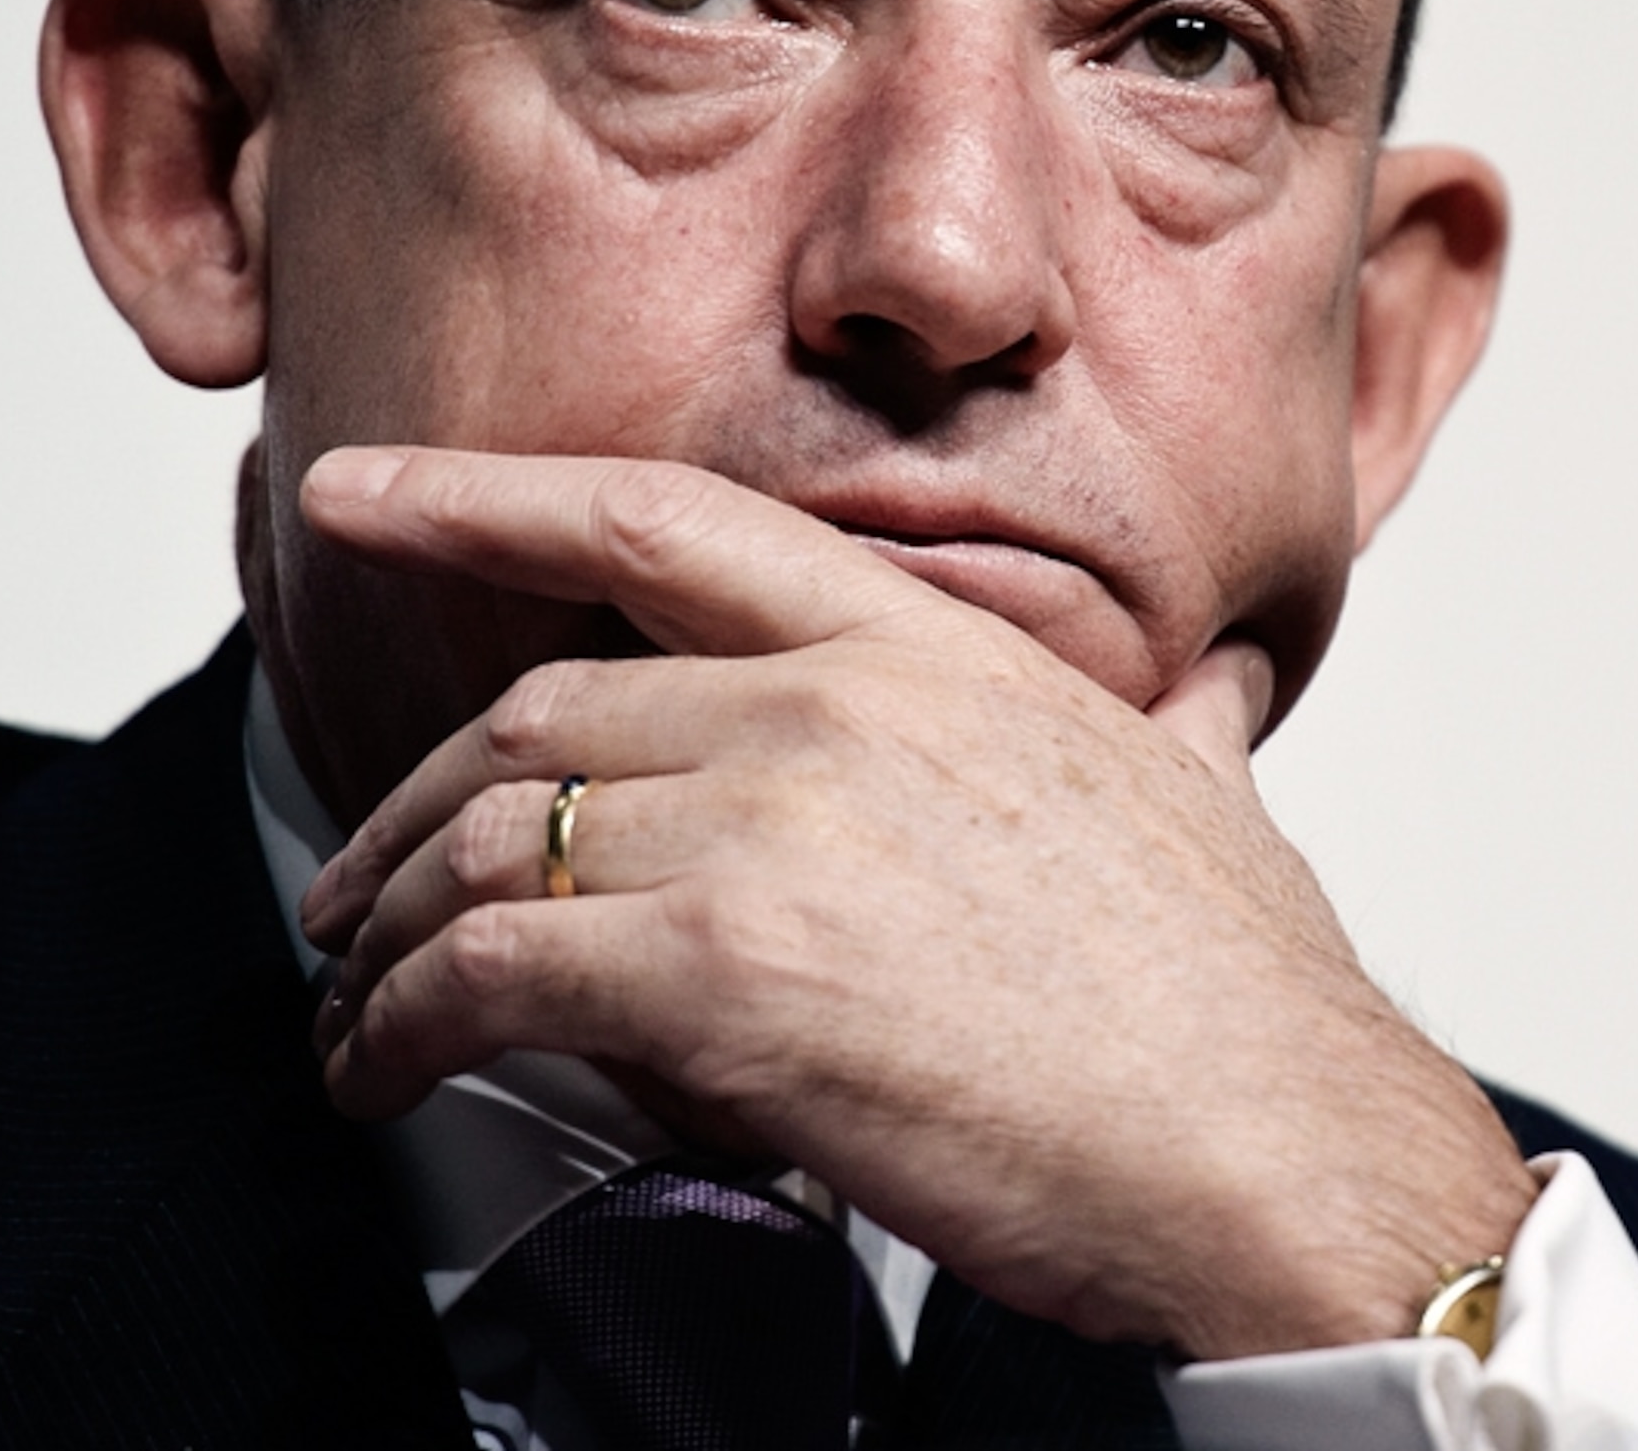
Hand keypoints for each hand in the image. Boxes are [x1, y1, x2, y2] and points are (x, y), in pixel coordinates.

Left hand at [295, 445, 1537, 1357]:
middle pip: (539, 714)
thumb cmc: (1243, 1003)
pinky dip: (398, 1022)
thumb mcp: (1207, 798)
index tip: (365, 490)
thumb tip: (1211, 692)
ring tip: (355, 1005)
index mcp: (927, 649)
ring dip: (388, 934)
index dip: (482, 499)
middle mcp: (832, 705)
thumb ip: (1178, 721)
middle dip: (414, 805)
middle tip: (358, 884)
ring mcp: (773, 828)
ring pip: (493, 843)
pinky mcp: (725, 973)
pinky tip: (380, 1069)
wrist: (1282, 1148)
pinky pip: (489, 972)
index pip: (657, 521)